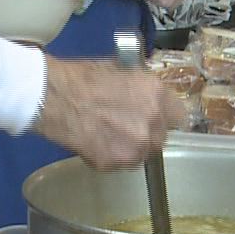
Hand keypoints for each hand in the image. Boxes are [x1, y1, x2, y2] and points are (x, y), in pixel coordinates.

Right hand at [33, 57, 185, 169]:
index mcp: (156, 94)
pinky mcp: (115, 162)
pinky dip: (110, 156)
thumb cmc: (82, 78)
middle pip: (160, 137)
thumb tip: (147, 94)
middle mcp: (152, 122)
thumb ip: (141, 87)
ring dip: (130, 147)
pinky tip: (95, 142)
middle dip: (146, 133)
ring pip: (141, 154)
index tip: (156, 117)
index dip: (165, 116)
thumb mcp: (121, 70)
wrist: (55, 98)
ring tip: (108, 135)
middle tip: (126, 126)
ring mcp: (135, 146)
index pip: (179, 116)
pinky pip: (120, 163)